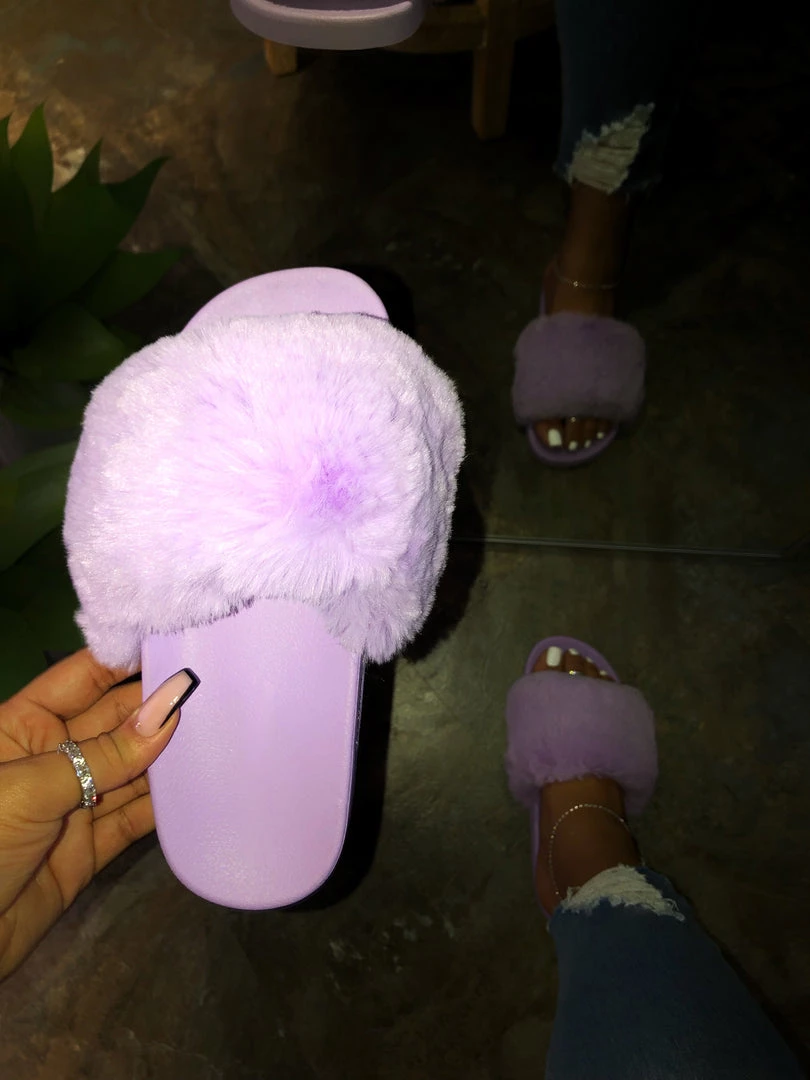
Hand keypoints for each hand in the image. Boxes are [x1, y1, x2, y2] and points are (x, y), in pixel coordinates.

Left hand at [0, 650, 197, 980]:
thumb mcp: (29, 792)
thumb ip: (103, 755)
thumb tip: (168, 712)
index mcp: (22, 727)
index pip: (83, 677)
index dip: (128, 659)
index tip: (181, 641)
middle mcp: (52, 757)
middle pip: (116, 721)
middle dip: (161, 706)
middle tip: (222, 686)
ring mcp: (73, 804)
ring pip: (131, 769)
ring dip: (171, 755)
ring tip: (226, 729)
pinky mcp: (89, 849)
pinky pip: (134, 818)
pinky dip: (167, 807)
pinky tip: (203, 786)